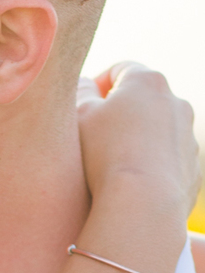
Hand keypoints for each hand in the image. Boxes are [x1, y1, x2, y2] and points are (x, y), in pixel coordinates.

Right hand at [77, 63, 198, 232]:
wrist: (143, 203)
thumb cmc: (105, 153)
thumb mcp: (79, 115)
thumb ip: (81, 91)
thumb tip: (87, 84)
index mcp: (148, 82)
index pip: (121, 69)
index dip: (98, 84)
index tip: (84, 104)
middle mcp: (176, 102)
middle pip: (144, 100)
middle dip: (120, 114)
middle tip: (94, 137)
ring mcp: (189, 136)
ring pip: (158, 131)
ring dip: (137, 140)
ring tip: (112, 166)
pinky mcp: (194, 168)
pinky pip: (167, 161)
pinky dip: (151, 167)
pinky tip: (130, 185)